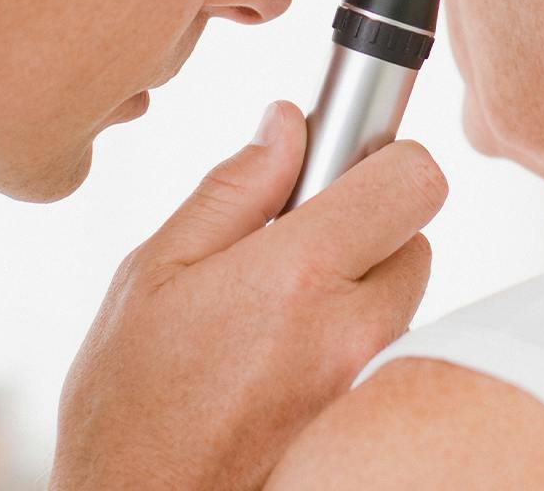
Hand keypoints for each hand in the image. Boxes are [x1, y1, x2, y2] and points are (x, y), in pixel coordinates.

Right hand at [49, 101, 446, 490]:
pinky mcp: (368, 420)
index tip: (347, 165)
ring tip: (283, 312)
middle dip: (369, 225)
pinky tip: (291, 358)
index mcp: (298, 275)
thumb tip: (288, 122)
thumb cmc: (128, 405)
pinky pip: (390, 351)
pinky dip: (357, 339)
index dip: (386, 158)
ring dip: (363, 287)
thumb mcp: (155, 273)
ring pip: (404, 296)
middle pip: (415, 235)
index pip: (413, 178)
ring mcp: (367, 384)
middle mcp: (352, 331)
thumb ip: (235, 189)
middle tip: (300, 245)